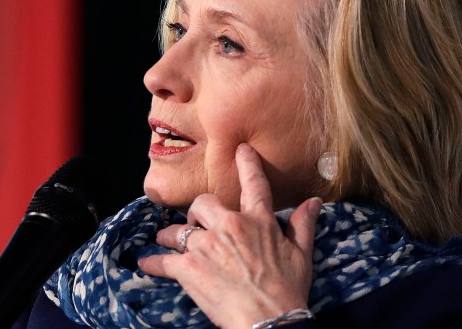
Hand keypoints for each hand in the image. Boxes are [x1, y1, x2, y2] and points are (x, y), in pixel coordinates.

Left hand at [139, 143, 321, 328]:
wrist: (270, 320)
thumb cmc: (288, 290)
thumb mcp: (301, 255)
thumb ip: (303, 224)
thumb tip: (314, 201)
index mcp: (258, 221)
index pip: (253, 184)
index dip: (247, 164)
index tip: (240, 150)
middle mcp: (229, 226)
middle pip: (203, 203)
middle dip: (197, 212)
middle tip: (196, 223)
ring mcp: (206, 245)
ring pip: (178, 230)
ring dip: (171, 236)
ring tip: (166, 242)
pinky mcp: (189, 267)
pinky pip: (163, 260)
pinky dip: (153, 262)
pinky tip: (147, 263)